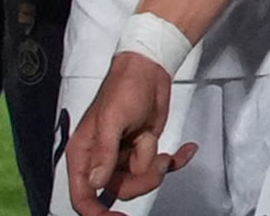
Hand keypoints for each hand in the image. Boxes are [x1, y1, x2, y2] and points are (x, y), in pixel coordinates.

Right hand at [66, 53, 191, 215]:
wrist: (150, 68)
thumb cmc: (124, 87)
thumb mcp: (112, 119)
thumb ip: (103, 152)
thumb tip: (95, 183)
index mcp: (85, 153)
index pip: (83, 195)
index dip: (96, 214)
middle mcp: (102, 159)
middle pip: (119, 191)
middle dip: (142, 179)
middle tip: (157, 160)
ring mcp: (124, 156)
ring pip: (141, 181)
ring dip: (158, 167)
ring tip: (165, 149)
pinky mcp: (144, 150)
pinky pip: (159, 167)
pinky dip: (175, 160)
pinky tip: (187, 151)